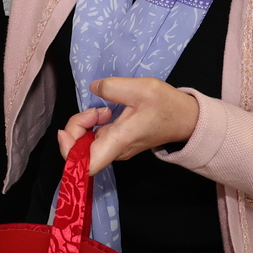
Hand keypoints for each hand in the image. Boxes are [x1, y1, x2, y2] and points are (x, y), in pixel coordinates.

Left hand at [56, 77, 200, 170]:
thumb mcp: (140, 88)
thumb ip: (111, 87)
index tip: (65, 131)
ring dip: (86, 123)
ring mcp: (116, 149)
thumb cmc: (166, 105)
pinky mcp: (118, 143)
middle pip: (80, 150)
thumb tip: (93, 88)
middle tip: (96, 109)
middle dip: (78, 126)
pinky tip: (106, 112)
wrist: (187, 118)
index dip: (69, 152)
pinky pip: (96, 138)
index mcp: (119, 141)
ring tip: (105, 108)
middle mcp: (115, 151)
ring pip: (86, 143)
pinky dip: (94, 124)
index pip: (87, 165)